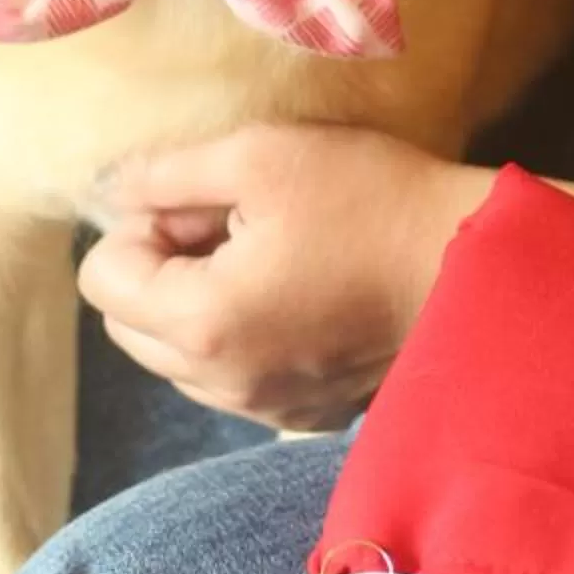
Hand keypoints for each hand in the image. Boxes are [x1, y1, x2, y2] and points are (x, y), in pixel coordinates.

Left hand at [78, 124, 493, 423]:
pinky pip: (228, 378)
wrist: (472, 265)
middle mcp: (220, 384)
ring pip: (174, 356)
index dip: (140, 225)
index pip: (102, 278)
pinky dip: (237, 337)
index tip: (203, 204)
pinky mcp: (300, 416)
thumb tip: (105, 190)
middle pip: (127, 324)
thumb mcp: (259, 157)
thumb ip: (165, 174)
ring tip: (266, 258)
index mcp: (201, 323)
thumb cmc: (369, 199)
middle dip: (158, 269)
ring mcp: (262, 409)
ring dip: (194, 304)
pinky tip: (295, 296)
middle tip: (230, 225)